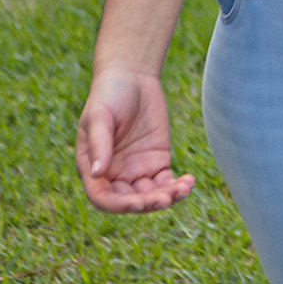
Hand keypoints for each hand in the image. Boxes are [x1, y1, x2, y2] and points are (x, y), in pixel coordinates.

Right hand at [76, 69, 196, 213]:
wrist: (132, 78)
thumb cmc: (108, 96)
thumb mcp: (100, 117)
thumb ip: (99, 145)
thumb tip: (97, 174)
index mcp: (94, 169)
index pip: (104, 198)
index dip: (120, 206)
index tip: (138, 204)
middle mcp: (115, 174)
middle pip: (130, 200)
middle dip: (148, 204)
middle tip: (167, 198)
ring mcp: (137, 169)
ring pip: (151, 195)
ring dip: (167, 197)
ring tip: (184, 189)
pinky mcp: (157, 160)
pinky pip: (166, 181)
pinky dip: (177, 186)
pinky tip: (189, 182)